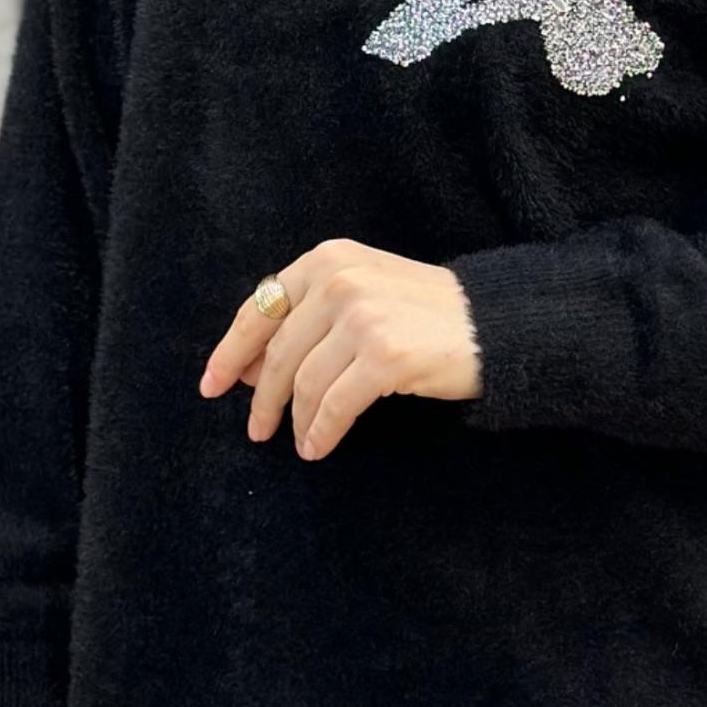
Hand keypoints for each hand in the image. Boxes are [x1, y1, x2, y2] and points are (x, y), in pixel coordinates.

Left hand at [198, 237, 482, 461]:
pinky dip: (322, 430)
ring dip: (295, 420)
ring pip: (305, 382)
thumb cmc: (426, 312)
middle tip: (255, 430)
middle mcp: (341, 281)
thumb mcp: (363, 291)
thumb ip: (310, 315)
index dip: (231, 350)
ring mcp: (362, 317)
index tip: (211, 384)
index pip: (261, 307)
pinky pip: (335, 404)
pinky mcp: (384, 356)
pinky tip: (318, 446)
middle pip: (279, 352)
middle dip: (261, 397)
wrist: (494, 322)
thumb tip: (250, 367)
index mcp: (329, 259)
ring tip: (298, 442)